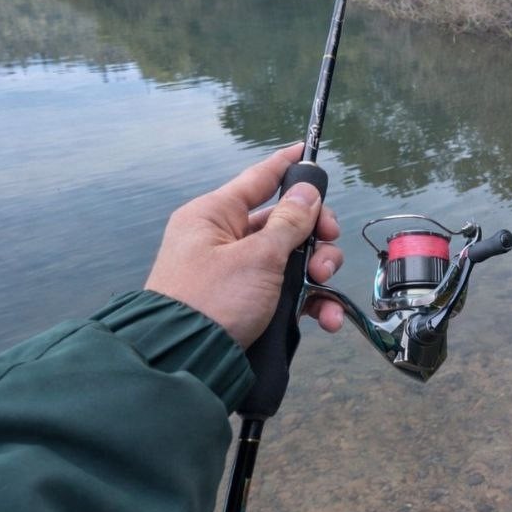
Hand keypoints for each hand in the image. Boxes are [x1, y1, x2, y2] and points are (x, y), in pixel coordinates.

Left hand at [145, 144, 344, 347]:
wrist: (185, 362)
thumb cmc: (213, 300)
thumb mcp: (258, 257)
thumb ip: (290, 222)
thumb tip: (307, 192)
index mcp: (215, 216)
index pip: (257, 178)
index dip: (286, 164)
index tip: (308, 149)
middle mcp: (225, 239)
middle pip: (286, 223)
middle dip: (316, 238)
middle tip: (326, 252)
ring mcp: (238, 272)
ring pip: (293, 259)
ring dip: (318, 274)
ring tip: (324, 288)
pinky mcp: (249, 303)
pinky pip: (288, 293)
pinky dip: (311, 303)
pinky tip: (326, 318)